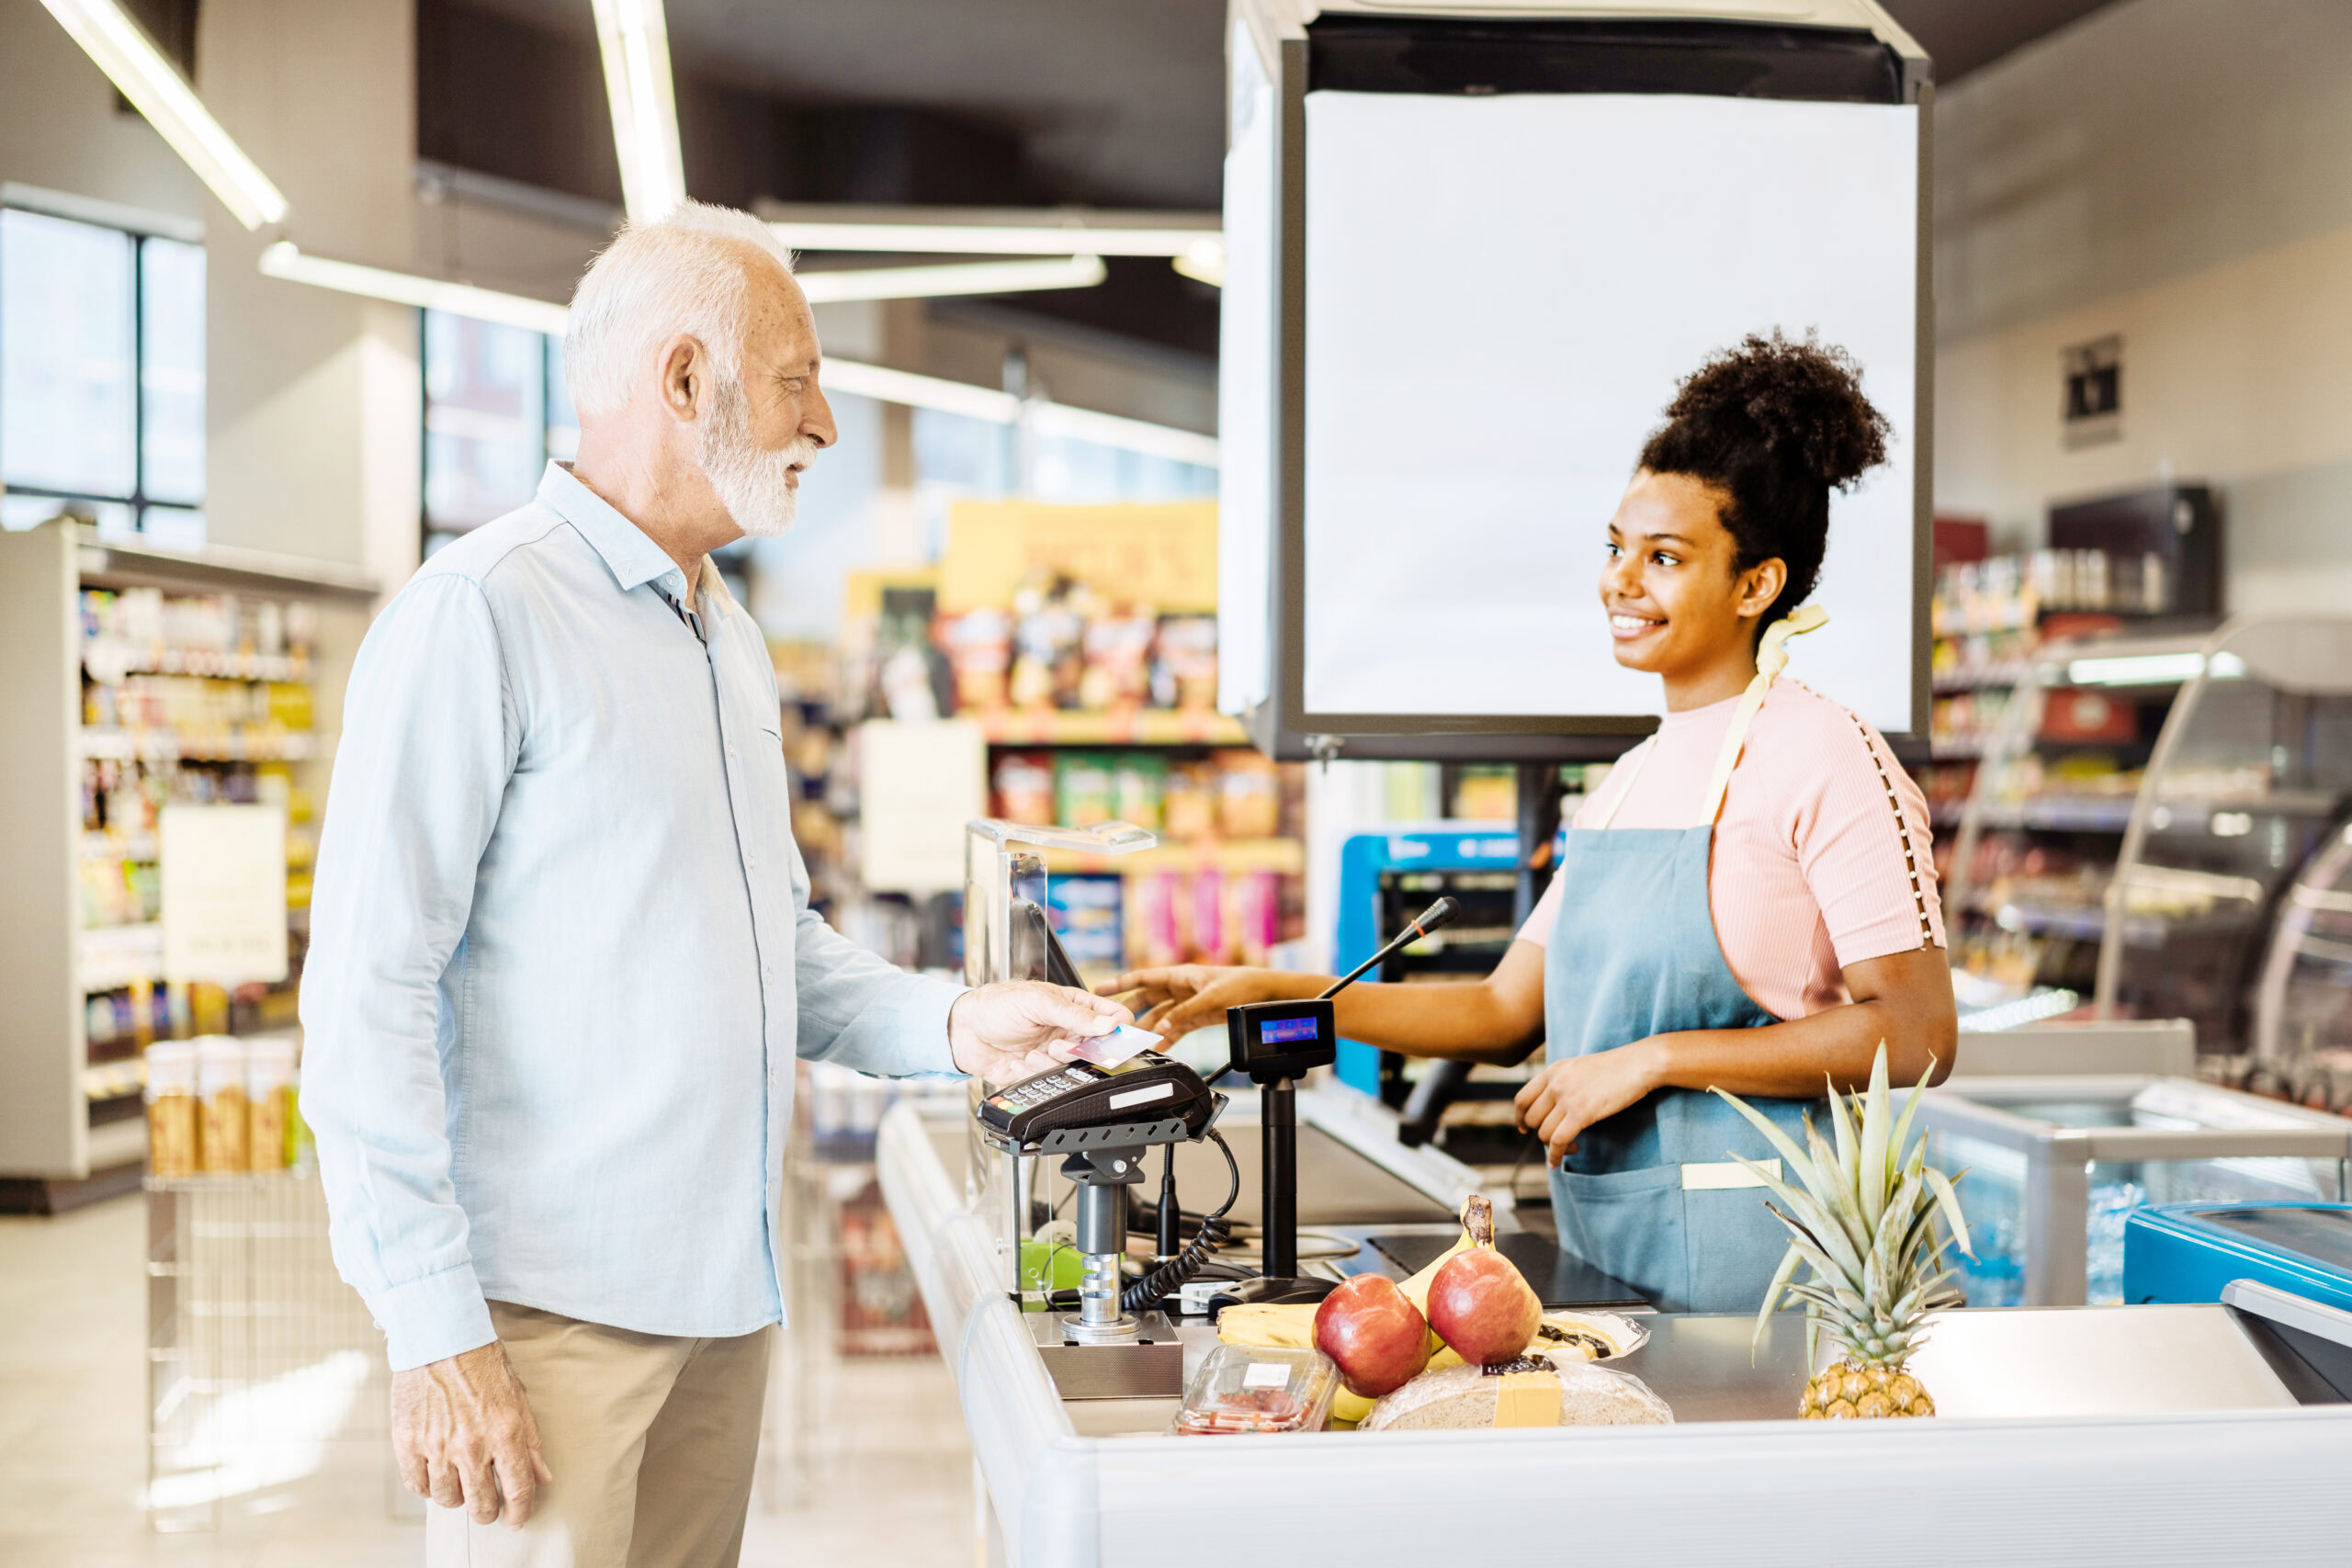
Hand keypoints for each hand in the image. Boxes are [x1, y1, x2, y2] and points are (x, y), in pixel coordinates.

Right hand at [391, 1339, 552, 1526]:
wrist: (441, 1337)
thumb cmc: (483, 1364)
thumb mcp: (518, 1399)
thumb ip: (531, 1441)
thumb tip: (543, 1477)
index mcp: (505, 1433)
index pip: (518, 1489)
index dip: (520, 1512)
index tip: (517, 1519)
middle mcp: (471, 1445)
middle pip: (480, 1504)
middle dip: (488, 1511)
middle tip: (488, 1506)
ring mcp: (437, 1446)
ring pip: (448, 1499)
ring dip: (457, 1497)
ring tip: (461, 1483)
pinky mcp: (408, 1442)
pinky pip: (417, 1485)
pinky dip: (428, 1487)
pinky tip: (436, 1476)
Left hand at [948, 981, 1133, 1081]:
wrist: (962, 1030)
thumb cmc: (996, 1005)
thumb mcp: (1037, 1002)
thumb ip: (1074, 1014)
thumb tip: (1109, 1023)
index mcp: (1075, 1007)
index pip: (1114, 1017)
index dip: (1119, 1029)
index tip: (1109, 1037)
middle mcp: (1069, 1031)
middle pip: (1098, 1050)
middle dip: (1078, 1052)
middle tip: (1056, 1045)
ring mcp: (1056, 1053)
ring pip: (1075, 1069)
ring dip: (1052, 1063)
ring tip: (1032, 1053)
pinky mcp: (1040, 1073)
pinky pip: (1051, 1082)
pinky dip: (1035, 1074)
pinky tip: (1019, 1061)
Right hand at [1097, 966, 1310, 1039]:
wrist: (1267, 996)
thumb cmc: (1243, 986)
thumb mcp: (1210, 1000)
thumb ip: (1183, 1015)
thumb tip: (1161, 1029)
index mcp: (1181, 975)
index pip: (1143, 978)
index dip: (1120, 984)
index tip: (1099, 990)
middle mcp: (1181, 988)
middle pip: (1147, 999)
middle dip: (1128, 1012)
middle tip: (1109, 1024)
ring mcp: (1189, 1003)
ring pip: (1160, 1017)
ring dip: (1147, 1030)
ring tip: (1131, 1043)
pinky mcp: (1198, 1017)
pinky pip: (1175, 1028)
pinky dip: (1166, 1039)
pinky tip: (1157, 1050)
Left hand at [1513, 1040, 1665, 1169]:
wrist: (1638, 1064)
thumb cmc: (1615, 1068)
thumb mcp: (1578, 1067)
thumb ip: (1562, 1082)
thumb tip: (1552, 1106)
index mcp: (1552, 1071)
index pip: (1522, 1098)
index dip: (1520, 1117)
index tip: (1525, 1128)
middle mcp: (1555, 1084)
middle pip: (1532, 1119)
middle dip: (1540, 1134)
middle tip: (1555, 1140)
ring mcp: (1567, 1098)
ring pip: (1544, 1133)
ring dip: (1552, 1147)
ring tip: (1569, 1148)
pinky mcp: (1582, 1113)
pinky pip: (1558, 1141)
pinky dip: (1556, 1155)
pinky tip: (1559, 1162)